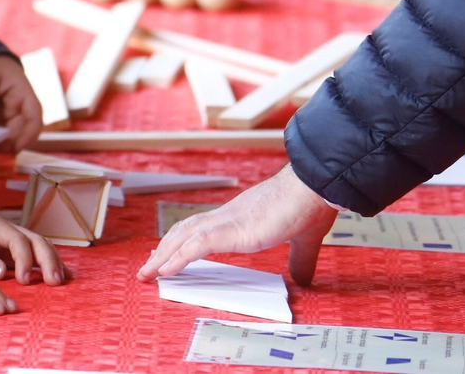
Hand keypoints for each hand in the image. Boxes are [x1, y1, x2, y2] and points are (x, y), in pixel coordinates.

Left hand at [0, 55, 42, 151]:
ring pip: (12, 137)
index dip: (29, 133)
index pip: (35, 115)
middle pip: (23, 131)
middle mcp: (22, 108)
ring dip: (0, 145)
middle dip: (8, 143)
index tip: (16, 147)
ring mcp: (13, 117)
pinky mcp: (3, 123)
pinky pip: (1, 136)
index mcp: (24, 92)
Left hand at [0, 210, 66, 287]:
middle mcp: (6, 229)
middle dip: (48, 259)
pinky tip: (63, 274)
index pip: (17, 240)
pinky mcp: (11, 250)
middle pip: (35, 239)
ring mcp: (11, 238)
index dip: (25, 260)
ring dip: (53, 261)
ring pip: (39, 245)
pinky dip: (49, 263)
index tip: (24, 281)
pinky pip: (35, 254)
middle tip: (54, 282)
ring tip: (63, 281)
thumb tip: (2, 271)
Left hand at [137, 164, 337, 286]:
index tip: (169, 255)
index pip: (202, 228)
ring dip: (163, 255)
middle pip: (185, 230)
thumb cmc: (311, 205)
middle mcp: (229, 216)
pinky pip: (198, 245)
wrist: (316, 185)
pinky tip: (166, 271)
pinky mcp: (235, 230)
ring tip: (148, 272)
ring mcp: (229, 221)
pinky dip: (179, 257)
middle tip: (149, 267)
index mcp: (241, 217)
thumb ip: (300, 259)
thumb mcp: (303, 240)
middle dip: (165, 249)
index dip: (183, 241)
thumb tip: (302, 278)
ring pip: (185, 237)